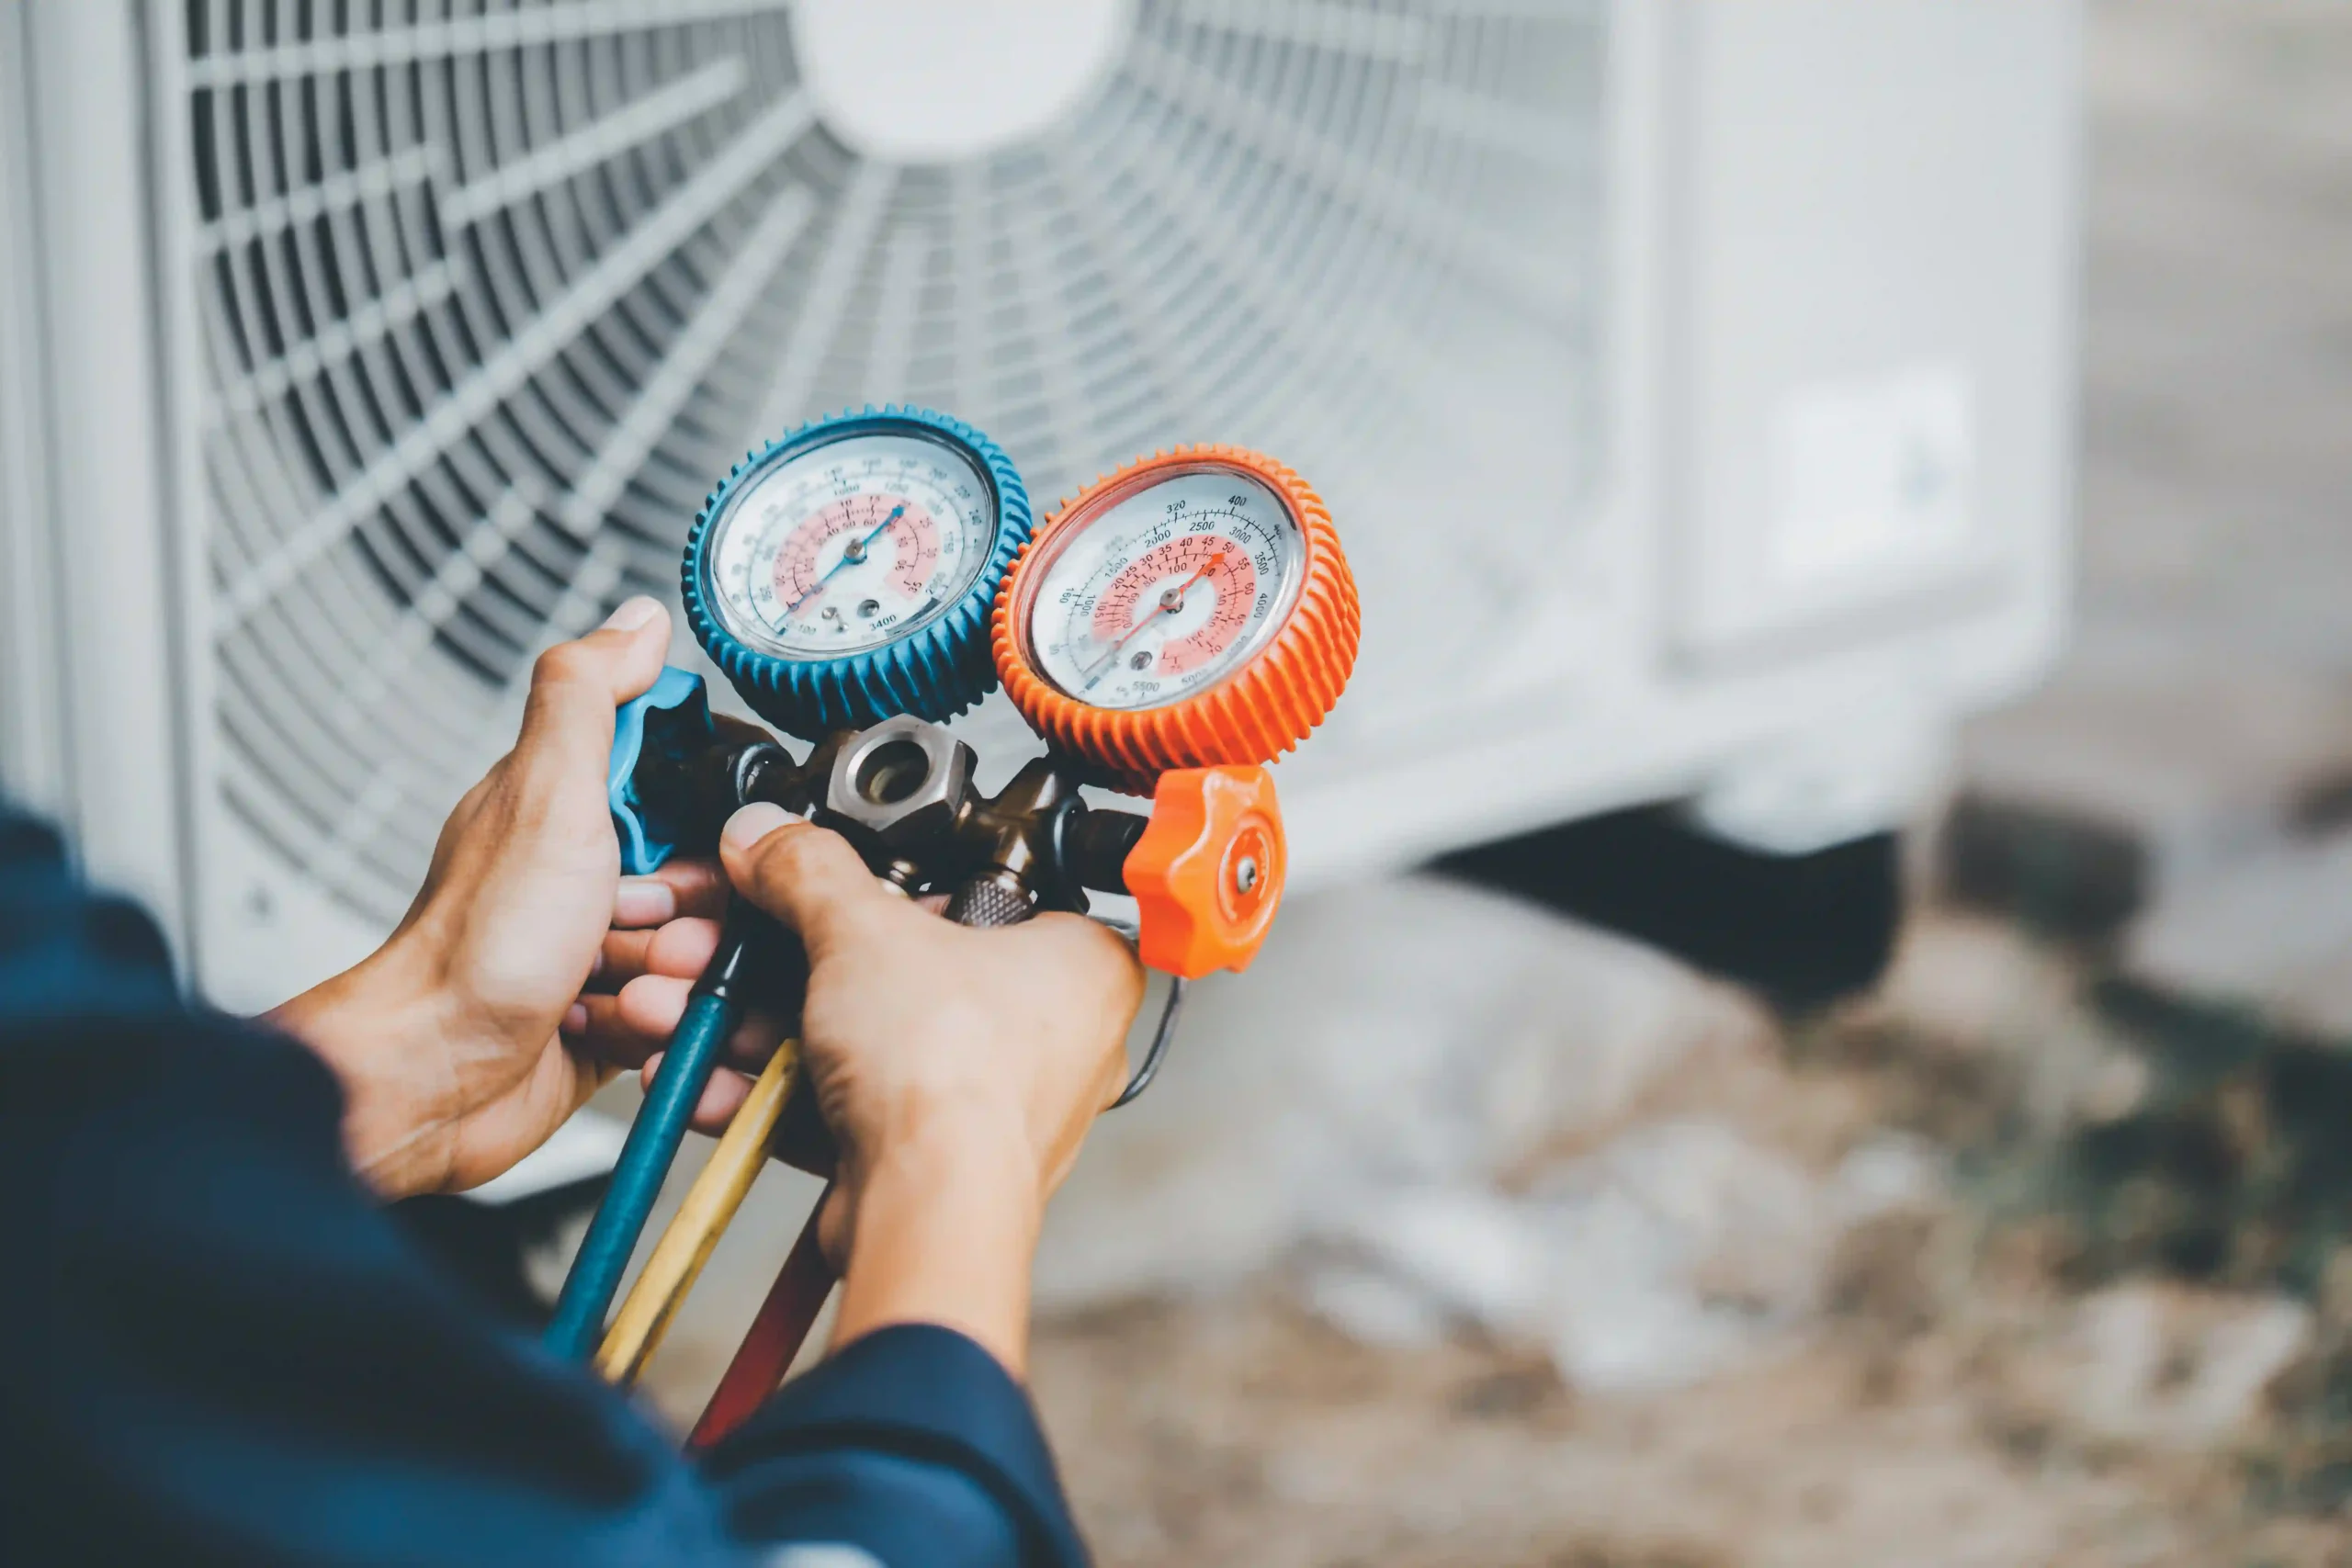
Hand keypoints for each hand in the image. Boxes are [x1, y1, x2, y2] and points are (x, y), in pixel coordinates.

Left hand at [270, 597, 733, 1197]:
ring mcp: (598, 947)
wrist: (436, 1079)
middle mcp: (586, 872)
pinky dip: (661, 1026)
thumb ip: (590, 698)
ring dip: (673, 978)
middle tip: (634, 927)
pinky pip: (682, 1014)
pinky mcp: (611, 1016)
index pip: (687, 785)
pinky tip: (616, 1028)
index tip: (679, 847)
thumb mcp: (546, 794)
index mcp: (571, 804)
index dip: (705, 821)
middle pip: (710, 878)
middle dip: (693, 918)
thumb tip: (635, 622)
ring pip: (701, 952)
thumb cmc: (475, 949)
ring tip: (618, 988)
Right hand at [708, 803, 1145, 1371]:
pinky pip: (848, 1105)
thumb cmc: (953, 1076)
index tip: (823, 878)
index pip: (982, 889)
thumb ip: (808, 871)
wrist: (927, 1212)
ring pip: (860, 1040)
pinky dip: (776, 1091)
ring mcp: (992, 1102)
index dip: (892, 881)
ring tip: (688, 1006)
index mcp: (1080, 960)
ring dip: (760, 1025)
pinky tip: (710, 1077)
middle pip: (898, 969)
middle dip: (784, 961)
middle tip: (726, 944)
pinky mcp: (934, 1157)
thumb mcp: (863, 930)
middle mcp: (1053, 1034)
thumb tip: (772, 835)